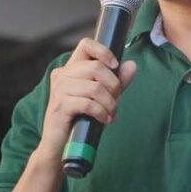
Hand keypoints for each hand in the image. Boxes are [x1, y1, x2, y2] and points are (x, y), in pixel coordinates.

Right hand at [39, 38, 136, 157]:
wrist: (59, 146)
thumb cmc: (80, 120)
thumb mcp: (102, 98)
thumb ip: (116, 82)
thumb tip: (132, 65)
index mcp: (71, 69)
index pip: (86, 44)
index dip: (104, 51)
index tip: (115, 65)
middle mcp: (62, 75)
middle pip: (96, 67)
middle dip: (113, 85)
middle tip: (116, 101)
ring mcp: (59, 90)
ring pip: (95, 87)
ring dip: (109, 103)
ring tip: (111, 113)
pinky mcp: (60, 106)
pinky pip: (88, 104)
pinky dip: (101, 112)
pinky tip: (104, 120)